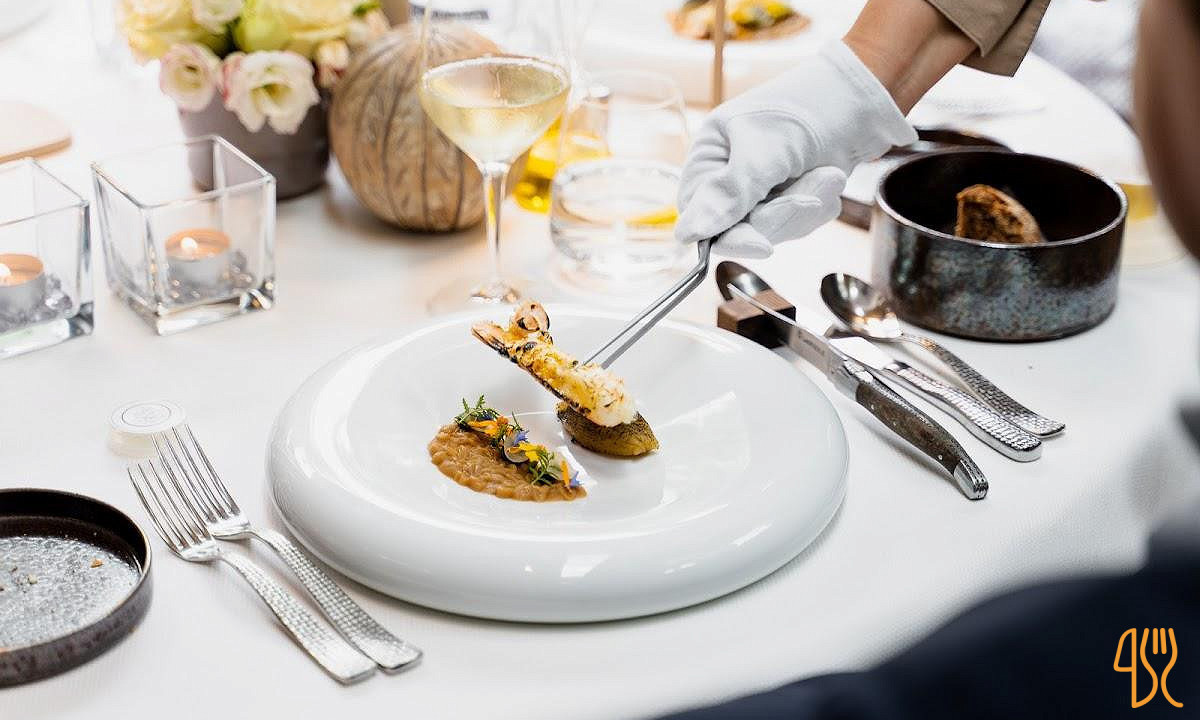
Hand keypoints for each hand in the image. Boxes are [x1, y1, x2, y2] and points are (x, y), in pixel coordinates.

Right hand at [675, 40, 915, 257]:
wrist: (865, 95)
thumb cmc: (809, 106)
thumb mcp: (765, 151)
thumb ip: (728, 195)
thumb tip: (685, 235)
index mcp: (709, 157)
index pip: (701, 216)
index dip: (730, 235)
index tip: (763, 246)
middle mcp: (728, 176)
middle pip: (740, 229)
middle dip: (784, 212)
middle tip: (817, 187)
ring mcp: (759, 189)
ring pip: (773, 230)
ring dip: (807, 205)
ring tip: (829, 172)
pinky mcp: (787, 197)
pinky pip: (797, 226)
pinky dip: (818, 205)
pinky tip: (830, 177)